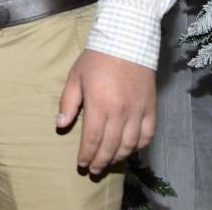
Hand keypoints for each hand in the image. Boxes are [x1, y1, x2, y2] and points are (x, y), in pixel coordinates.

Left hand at [56, 49, 156, 173]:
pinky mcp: (151, 108)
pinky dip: (139, 146)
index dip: (86, 154)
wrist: (127, 42)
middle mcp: (121, 112)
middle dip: (101, 161)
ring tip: (109, 163)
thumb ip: (68, 103)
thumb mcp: (75, 77)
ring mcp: (138, 111)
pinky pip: (148, 134)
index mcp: (99, 105)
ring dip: (118, 157)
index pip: (92, 138)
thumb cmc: (96, 59)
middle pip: (111, 145)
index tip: (81, 164)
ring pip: (130, 144)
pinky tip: (130, 149)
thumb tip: (60, 126)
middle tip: (93, 170)